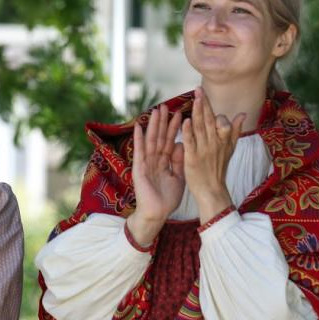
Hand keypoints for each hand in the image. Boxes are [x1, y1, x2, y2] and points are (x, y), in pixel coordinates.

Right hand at [128, 104, 184, 245]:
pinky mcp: (139, 168)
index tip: (179, 114)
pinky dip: (138, 139)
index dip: (174, 128)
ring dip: (152, 126)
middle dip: (162, 122)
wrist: (157, 214)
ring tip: (155, 111)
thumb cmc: (167, 199)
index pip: (169, 141)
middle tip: (166, 106)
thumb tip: (180, 144)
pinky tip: (138, 127)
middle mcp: (154, 160)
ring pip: (150, 140)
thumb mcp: (179, 177)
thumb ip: (179, 161)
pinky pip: (139, 151)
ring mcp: (145, 163)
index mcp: (164, 162)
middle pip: (159, 137)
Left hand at [182, 87, 243, 221]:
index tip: (203, 93)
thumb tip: (243, 114)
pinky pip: (191, 142)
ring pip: (201, 128)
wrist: (213, 191)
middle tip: (198, 89)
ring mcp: (204, 150)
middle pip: (209, 121)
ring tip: (195, 98)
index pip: (217, 120)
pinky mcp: (193, 158)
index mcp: (222, 140)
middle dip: (204, 104)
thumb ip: (235, 131)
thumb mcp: (230, 149)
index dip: (210, 108)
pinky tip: (185, 121)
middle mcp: (214, 143)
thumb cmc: (218, 170)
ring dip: (198, 113)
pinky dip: (188, 131)